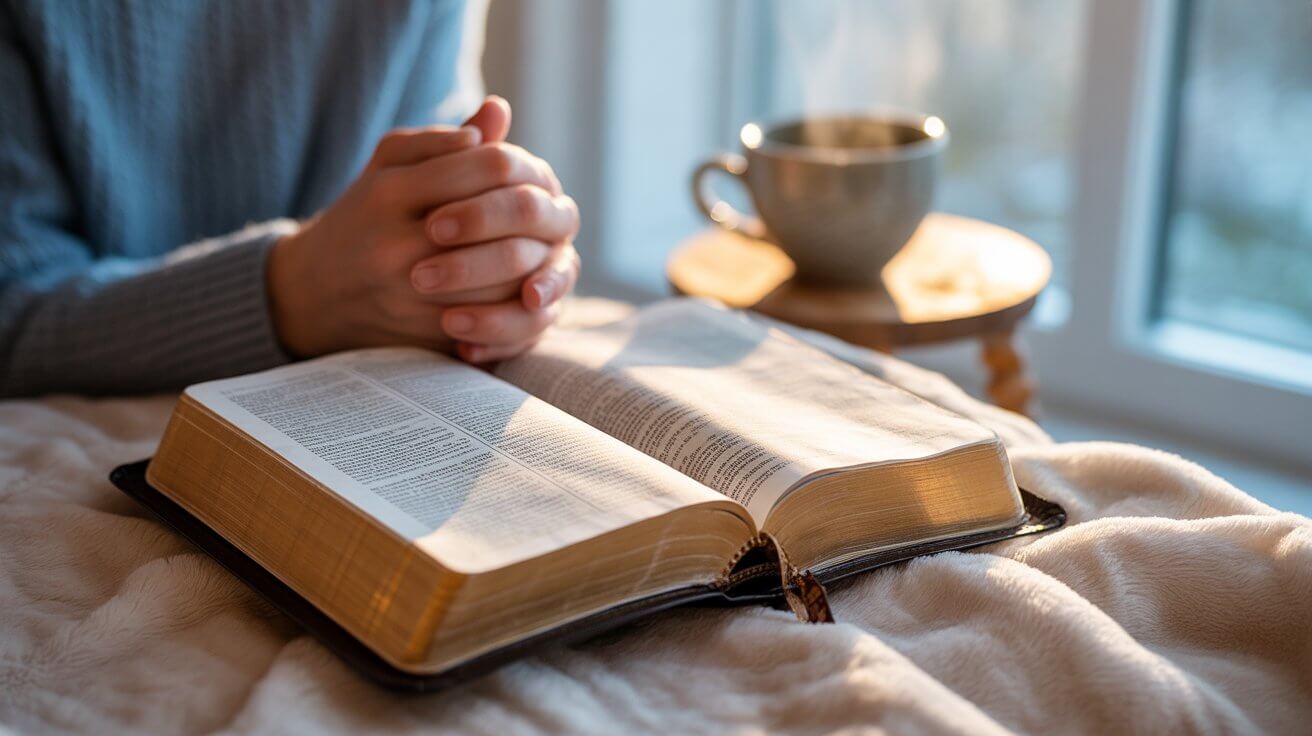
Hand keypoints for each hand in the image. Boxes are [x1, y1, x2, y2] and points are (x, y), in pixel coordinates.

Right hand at [267, 97, 579, 358]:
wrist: (315, 291)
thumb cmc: (364, 215)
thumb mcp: (389, 166)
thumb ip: (442, 140)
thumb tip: (497, 114)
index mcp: (390, 192)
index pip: (488, 166)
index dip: (523, 165)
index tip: (527, 171)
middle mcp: (397, 244)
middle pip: (503, 220)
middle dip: (533, 213)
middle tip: (544, 208)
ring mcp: (411, 294)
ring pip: (506, 273)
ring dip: (534, 255)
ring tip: (539, 242)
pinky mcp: (425, 331)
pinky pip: (494, 314)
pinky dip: (518, 296)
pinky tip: (524, 280)